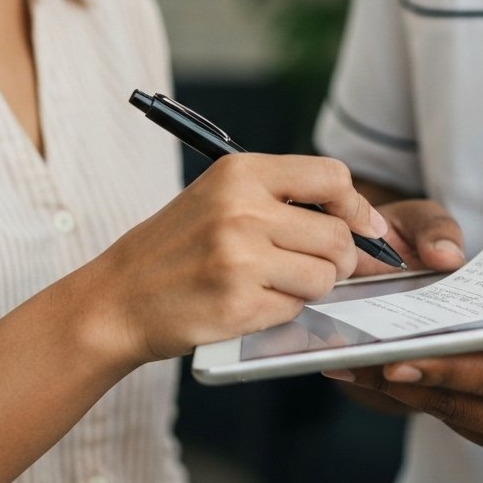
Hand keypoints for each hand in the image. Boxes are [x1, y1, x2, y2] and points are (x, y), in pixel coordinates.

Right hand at [84, 154, 388, 366]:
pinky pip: (297, 308)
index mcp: (240, 173)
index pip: (332, 178)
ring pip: (325, 276)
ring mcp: (240, 259)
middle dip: (340, 258)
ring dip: (313, 286)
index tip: (364, 227)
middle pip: (338, 235)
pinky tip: (253, 301)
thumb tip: (364, 221)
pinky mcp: (239, 304)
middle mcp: (242, 210)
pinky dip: (285, 309)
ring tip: (277, 282)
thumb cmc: (177, 245)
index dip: (357, 207)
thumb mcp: (222, 195)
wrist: (118, 298)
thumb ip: (287, 197)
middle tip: (317, 265)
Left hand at [337, 206, 482, 482]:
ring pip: (461, 423)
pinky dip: (434, 407)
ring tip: (355, 368)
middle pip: (465, 407)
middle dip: (401, 384)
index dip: (446, 371)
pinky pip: (473, 430)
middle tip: (345, 358)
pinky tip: (397, 385)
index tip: (394, 359)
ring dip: (407, 399)